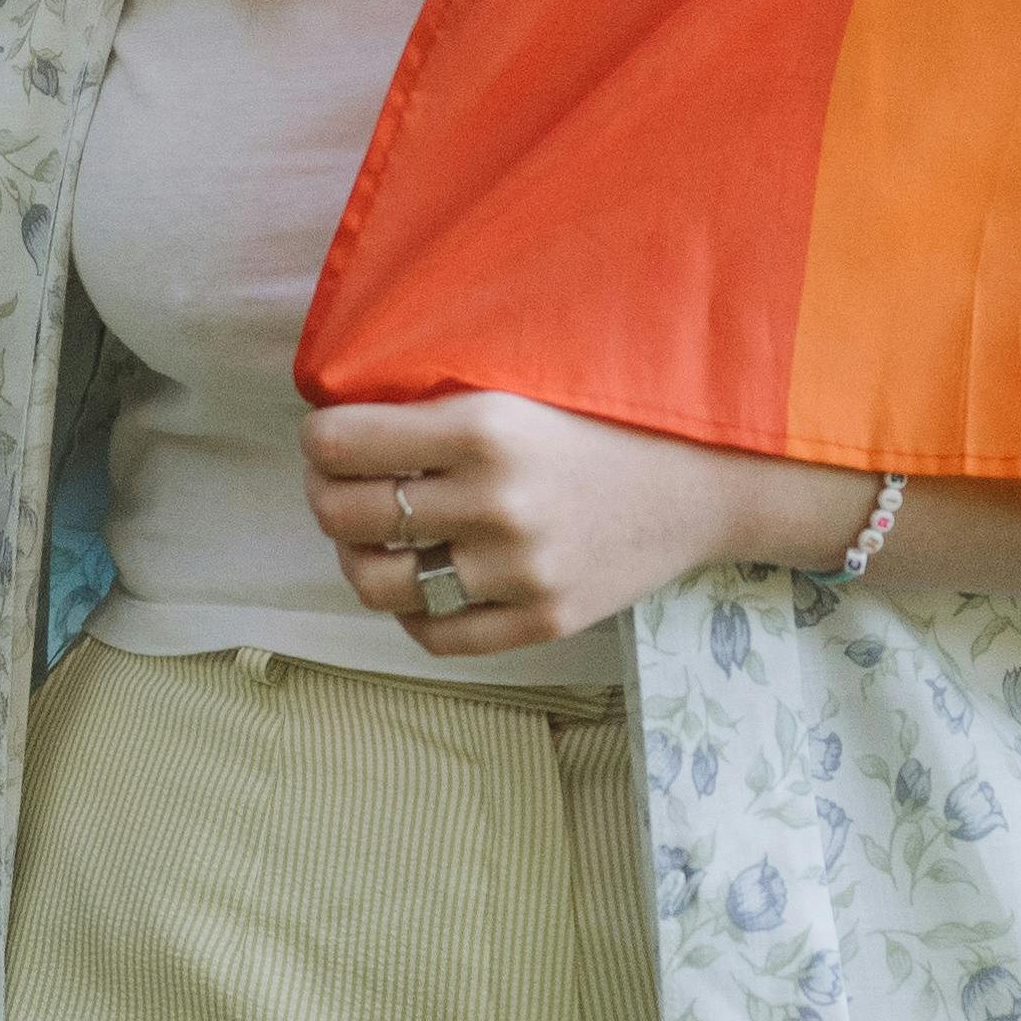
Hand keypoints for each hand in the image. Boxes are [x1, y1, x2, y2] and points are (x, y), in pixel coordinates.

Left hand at [301, 391, 846, 655]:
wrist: (701, 484)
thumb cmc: (600, 423)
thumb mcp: (519, 387)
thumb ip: (438, 403)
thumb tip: (338, 422)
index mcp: (484, 426)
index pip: (340, 444)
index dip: (319, 442)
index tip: (329, 440)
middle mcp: (496, 501)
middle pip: (347, 516)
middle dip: (327, 499)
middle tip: (339, 489)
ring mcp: (518, 570)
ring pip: (378, 584)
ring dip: (360, 561)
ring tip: (375, 542)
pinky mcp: (541, 620)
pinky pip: (434, 634)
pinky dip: (412, 611)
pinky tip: (423, 581)